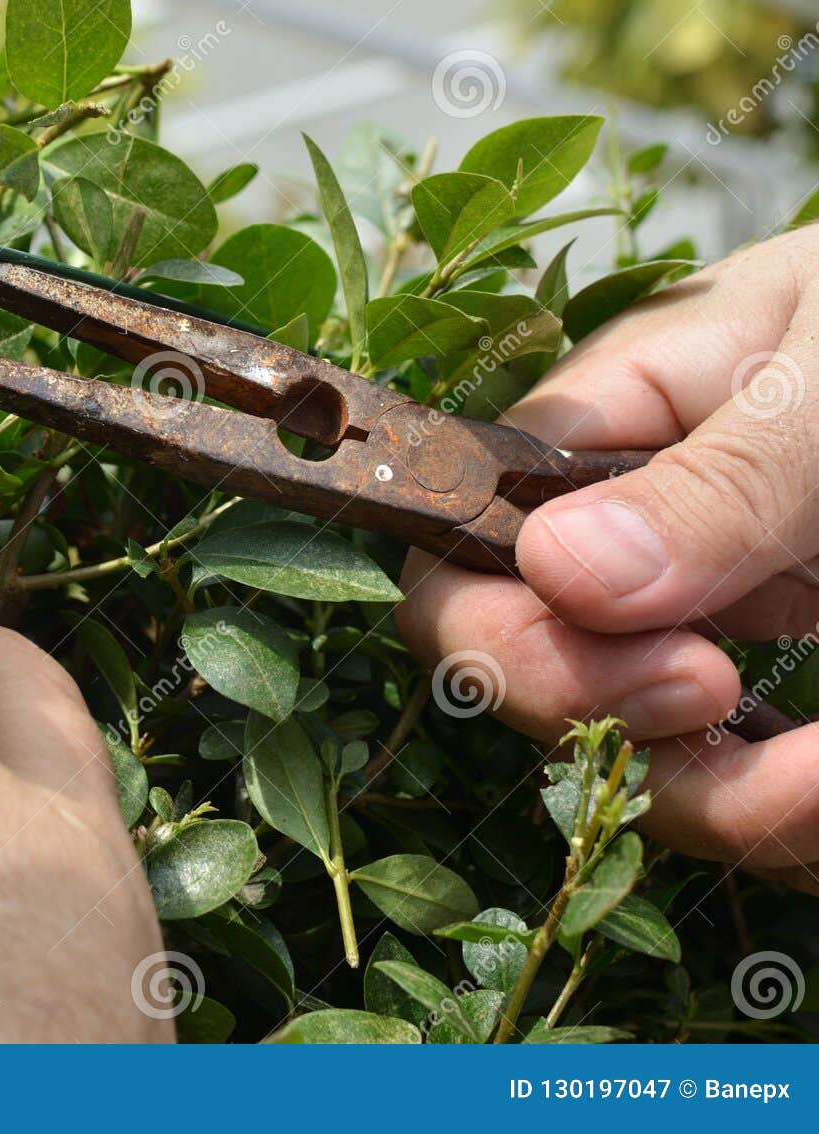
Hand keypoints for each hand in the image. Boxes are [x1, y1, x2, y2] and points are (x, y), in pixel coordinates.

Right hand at [396, 228, 818, 892]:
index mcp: (600, 434)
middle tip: (737, 714)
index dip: (509, 640)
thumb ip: (718, 479)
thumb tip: (559, 569)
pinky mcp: (783, 695)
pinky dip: (788, 815)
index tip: (676, 668)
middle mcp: (623, 543)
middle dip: (614, 727)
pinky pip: (745, 785)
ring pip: (636, 761)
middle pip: (527, 677)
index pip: (462, 556)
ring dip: (727, 803)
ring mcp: (703, 620)